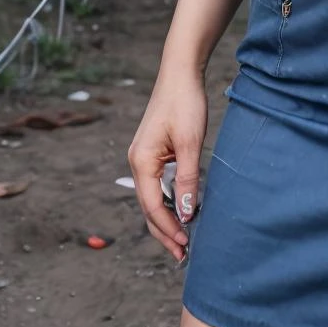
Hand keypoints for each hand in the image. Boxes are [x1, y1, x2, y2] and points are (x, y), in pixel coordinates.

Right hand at [128, 72, 207, 261]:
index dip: (169, 228)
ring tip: (182, 239)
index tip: (185, 245)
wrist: (180, 73)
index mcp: (141, 162)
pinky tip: (181, 210)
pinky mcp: (153, 151)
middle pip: (149, 207)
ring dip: (167, 218)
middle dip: (165, 231)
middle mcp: (137, 162)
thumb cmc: (185, 103)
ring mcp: (143, 157)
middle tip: (183, 254)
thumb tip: (187, 213)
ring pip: (153, 197)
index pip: (153, 206)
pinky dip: (168, 200)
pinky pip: (158, 184)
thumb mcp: (190, 143)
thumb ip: (187, 179)